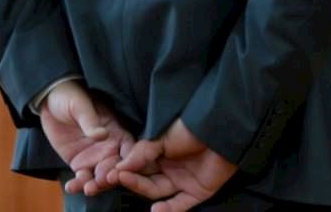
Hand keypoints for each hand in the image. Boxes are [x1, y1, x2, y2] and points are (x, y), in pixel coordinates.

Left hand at [40, 81, 136, 196]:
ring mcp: (94, 156)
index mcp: (117, 130)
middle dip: (111, 177)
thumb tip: (102, 135)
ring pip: (100, 176)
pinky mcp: (78, 162)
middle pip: (116, 167)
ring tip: (88, 188)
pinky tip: (72, 187)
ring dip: (96, 185)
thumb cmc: (71, 95)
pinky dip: (78, 184)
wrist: (49, 100)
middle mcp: (109, 147)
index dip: (129, 161)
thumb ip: (91, 120)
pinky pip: (81, 177)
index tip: (121, 170)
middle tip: (102, 181)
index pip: (129, 149)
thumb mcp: (81, 104)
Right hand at [113, 119, 237, 211]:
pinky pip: (180, 205)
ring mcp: (183, 180)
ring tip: (127, 183)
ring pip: (158, 191)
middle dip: (130, 180)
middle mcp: (169, 168)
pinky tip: (155, 209)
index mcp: (160, 153)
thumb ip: (141, 152)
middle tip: (114, 178)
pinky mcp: (198, 191)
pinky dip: (168, 210)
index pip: (137, 166)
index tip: (109, 172)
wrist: (220, 129)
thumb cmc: (191, 128)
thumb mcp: (162, 137)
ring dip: (142, 190)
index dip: (124, 170)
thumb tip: (119, 166)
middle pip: (145, 180)